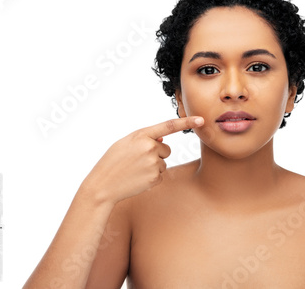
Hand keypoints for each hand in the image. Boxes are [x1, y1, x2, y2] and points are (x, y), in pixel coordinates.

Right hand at [81, 116, 203, 204]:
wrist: (103, 185)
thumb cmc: (112, 162)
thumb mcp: (125, 143)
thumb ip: (144, 138)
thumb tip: (162, 140)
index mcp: (141, 135)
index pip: (168, 126)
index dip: (186, 122)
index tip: (201, 119)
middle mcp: (149, 148)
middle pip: (166, 149)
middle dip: (156, 154)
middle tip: (137, 161)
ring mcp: (153, 163)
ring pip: (163, 163)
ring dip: (152, 166)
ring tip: (134, 170)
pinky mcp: (155, 178)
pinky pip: (160, 175)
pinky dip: (151, 177)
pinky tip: (137, 178)